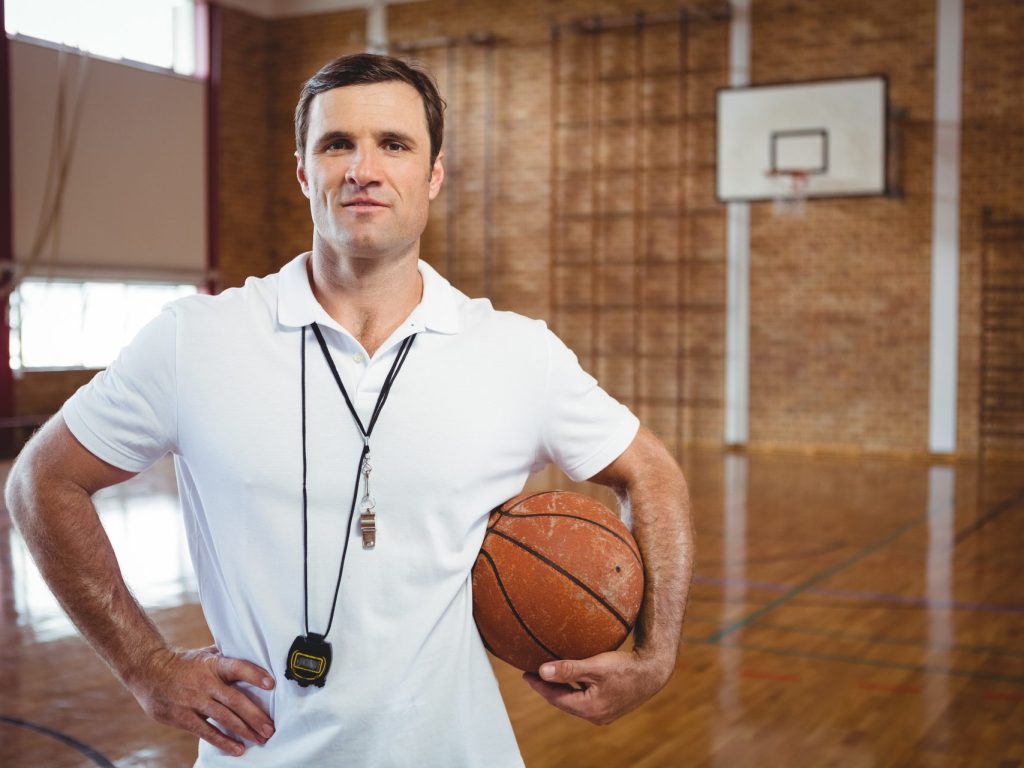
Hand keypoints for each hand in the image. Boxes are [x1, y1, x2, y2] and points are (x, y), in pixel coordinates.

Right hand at [127, 646, 275, 756]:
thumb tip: (253, 656)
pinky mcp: (183, 718)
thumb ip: (226, 659)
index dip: (254, 675)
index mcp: (213, 665)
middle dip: (255, 716)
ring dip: (245, 730)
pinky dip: (224, 741)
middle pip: (235, 700)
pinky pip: (207, 732)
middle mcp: (205, 683)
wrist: (148, 671)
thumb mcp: (205, 655)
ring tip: (261, 738)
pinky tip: (238, 748)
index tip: (271, 683)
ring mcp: (194, 702)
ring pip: (224, 718)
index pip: (237, 667)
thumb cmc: (183, 663)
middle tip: (270, 727)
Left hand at [522, 650, 671, 725]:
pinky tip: (570, 676)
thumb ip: (568, 669)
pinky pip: (584, 698)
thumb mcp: (595, 666)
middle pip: (563, 701)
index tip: (525, 674)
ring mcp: (603, 712)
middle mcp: (595, 715)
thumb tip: (542, 671)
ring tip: (547, 674)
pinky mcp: (609, 706)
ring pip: (574, 700)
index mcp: (589, 708)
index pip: (556, 698)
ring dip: (560, 688)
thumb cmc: (625, 667)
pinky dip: (574, 688)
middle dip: (547, 687)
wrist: (653, 672)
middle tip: (532, 673)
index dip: (539, 686)